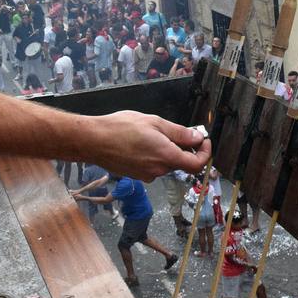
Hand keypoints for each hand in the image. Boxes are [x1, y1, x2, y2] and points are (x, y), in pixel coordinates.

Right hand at [76, 112, 211, 180]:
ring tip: (152, 133)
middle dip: (184, 148)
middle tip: (179, 131)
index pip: (196, 164)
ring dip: (167, 150)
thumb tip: (198, 138)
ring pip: (166, 163)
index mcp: (166, 157)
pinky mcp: (136, 175)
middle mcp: (158, 170)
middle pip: (181, 163)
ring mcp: (146, 175)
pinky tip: (141, 142)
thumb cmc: (120, 128)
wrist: (93, 141)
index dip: (205, 153)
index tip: (204, 141)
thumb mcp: (154, 122)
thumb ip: (179, 133)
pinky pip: (153, 165)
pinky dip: (155, 155)